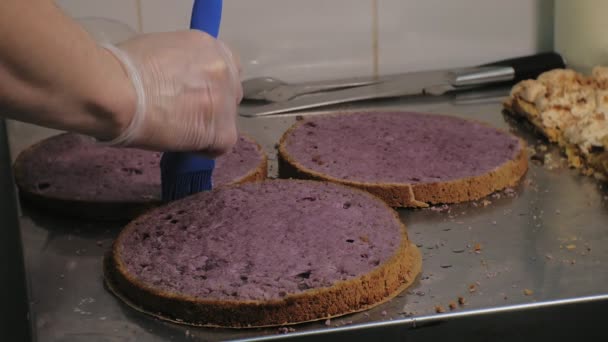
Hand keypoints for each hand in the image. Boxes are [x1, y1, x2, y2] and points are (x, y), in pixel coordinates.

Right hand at [101, 30, 241, 154]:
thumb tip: (176, 80)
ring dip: (207, 126)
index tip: (193, 95)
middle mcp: (224, 69)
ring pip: (226, 120)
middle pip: (229, 93)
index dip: (210, 85)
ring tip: (178, 130)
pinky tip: (182, 143)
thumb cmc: (121, 69)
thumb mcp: (158, 50)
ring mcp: (226, 100)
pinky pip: (221, 144)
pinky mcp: (222, 130)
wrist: (115, 92)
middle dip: (212, 105)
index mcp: (208, 45)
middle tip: (184, 114)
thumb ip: (179, 65)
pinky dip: (203, 148)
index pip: (224, 68)